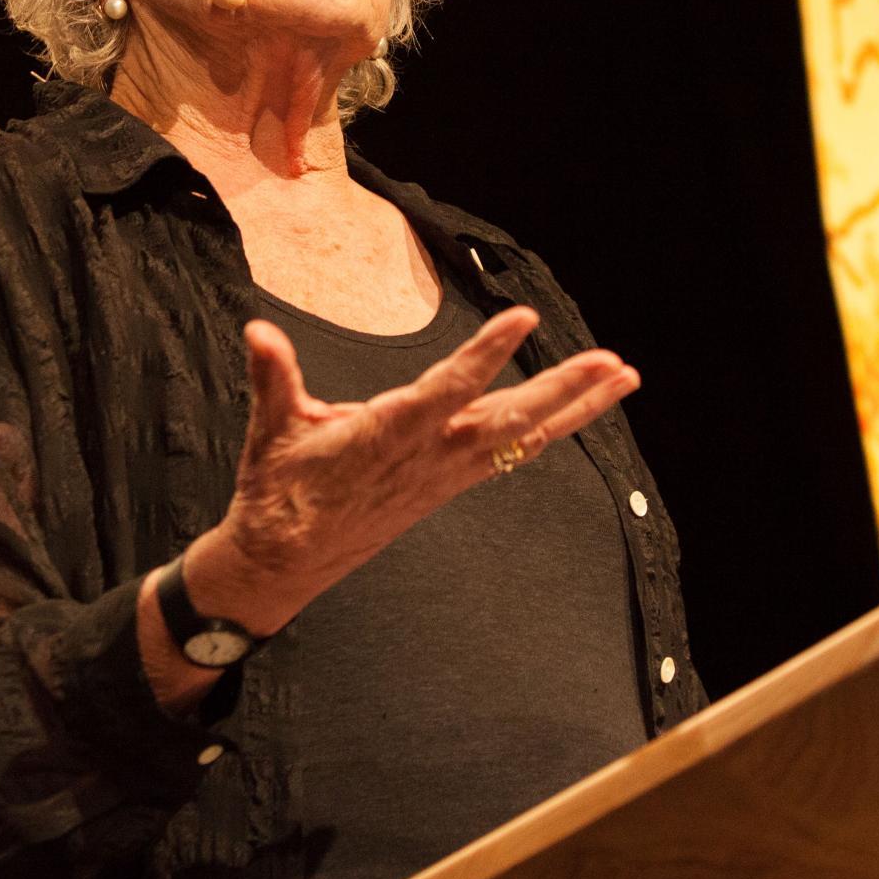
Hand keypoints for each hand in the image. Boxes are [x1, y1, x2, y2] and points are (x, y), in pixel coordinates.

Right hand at [185, 307, 640, 634]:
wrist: (286, 560)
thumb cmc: (279, 489)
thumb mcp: (272, 430)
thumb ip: (272, 376)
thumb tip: (258, 331)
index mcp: (388, 435)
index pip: (447, 389)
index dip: (486, 354)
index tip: (524, 318)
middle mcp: (429, 457)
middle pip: (509, 420)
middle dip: (563, 391)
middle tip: (612, 363)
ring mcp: (444, 474)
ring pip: (522, 437)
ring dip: (574, 408)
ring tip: (621, 376)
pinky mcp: (447, 484)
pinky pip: (510, 454)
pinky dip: (546, 430)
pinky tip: (573, 415)